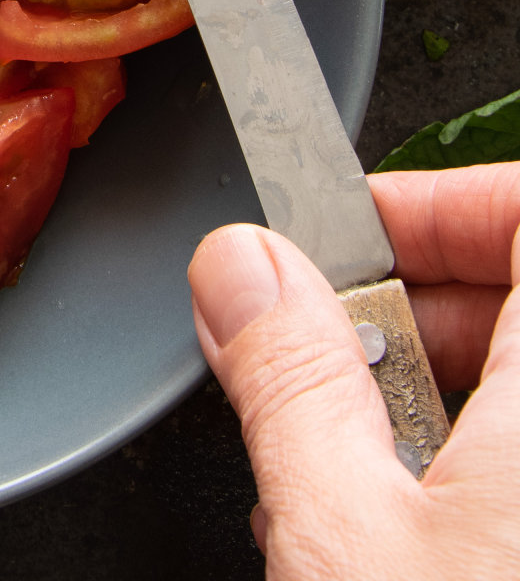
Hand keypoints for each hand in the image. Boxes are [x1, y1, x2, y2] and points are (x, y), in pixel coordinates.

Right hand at [189, 162, 519, 577]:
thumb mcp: (344, 533)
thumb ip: (288, 377)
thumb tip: (242, 265)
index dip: (438, 199)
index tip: (352, 235)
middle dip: (402, 308)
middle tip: (315, 356)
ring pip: (518, 392)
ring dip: (418, 404)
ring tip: (332, 469)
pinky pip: (519, 477)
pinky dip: (459, 478)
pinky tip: (381, 536)